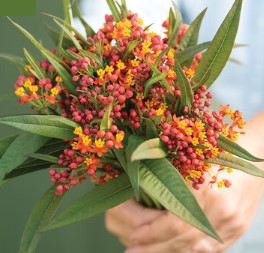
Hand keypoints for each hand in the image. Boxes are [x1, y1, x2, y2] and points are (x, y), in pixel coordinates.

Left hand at [105, 111, 263, 252]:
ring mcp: (232, 225)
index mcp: (208, 193)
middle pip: (183, 240)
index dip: (151, 233)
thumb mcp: (194, 159)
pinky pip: (211, 250)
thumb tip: (141, 195)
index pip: (174, 223)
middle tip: (131, 251)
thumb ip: (171, 180)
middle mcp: (222, 214)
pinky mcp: (237, 229)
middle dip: (154, 248)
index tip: (132, 237)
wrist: (256, 154)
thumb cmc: (220, 150)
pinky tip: (171, 252)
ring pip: (196, 250)